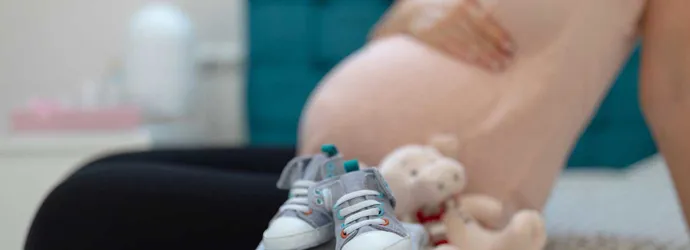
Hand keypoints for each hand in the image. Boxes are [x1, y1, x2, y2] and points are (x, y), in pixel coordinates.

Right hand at [370, 0, 514, 71]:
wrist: (404, 14)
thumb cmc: (434, 9)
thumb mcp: (452, 1)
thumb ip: (471, 5)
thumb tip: (493, 13)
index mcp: (462, 2)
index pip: (485, 20)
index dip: (500, 34)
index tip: (511, 46)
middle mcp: (453, 12)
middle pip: (480, 33)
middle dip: (496, 48)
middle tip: (508, 60)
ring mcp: (442, 25)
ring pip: (470, 43)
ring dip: (486, 56)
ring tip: (498, 66)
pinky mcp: (431, 37)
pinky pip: (454, 49)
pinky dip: (470, 58)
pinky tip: (481, 64)